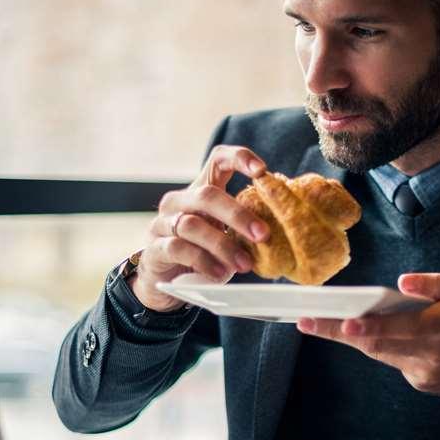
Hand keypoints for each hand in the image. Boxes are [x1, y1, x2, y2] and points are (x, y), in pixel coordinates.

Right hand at [129, 145, 272, 311]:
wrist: (166, 281)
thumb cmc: (204, 253)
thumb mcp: (225, 235)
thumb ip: (244, 227)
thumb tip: (283, 227)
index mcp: (201, 190)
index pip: (217, 160)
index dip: (239, 158)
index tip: (262, 171)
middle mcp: (179, 201)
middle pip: (207, 195)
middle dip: (238, 215)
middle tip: (264, 235)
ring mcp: (163, 223)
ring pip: (192, 225)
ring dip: (223, 245)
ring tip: (245, 265)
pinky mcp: (155, 248)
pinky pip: (179, 249)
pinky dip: (203, 261)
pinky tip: (220, 274)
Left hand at [297, 273, 439, 410]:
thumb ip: (439, 285)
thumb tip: (402, 282)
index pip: (399, 327)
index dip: (369, 326)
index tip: (344, 320)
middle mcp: (429, 353)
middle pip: (376, 343)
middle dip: (338, 331)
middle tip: (305, 320)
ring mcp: (421, 372)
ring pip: (378, 352)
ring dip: (350, 337)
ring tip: (317, 321)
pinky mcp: (418, 381)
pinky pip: (392, 359)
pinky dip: (379, 344)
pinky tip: (364, 330)